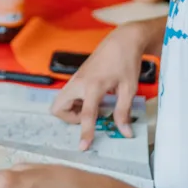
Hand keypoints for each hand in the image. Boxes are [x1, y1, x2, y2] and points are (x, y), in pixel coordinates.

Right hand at [50, 21, 149, 148]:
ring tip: (92, 108)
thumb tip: (125, 132)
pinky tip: (92, 99)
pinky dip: (75, 102)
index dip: (85, 132)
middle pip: (58, 108)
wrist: (122, 40)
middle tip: (89, 117)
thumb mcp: (129, 88)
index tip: (83, 147)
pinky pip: (68, 94)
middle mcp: (79, 82)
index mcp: (93, 86)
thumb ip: (123, 111)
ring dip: (72, 110)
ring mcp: (76, 78)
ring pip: (60, 101)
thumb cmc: (126, 62)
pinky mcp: (77, 76)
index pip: (86, 114)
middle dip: (69, 118)